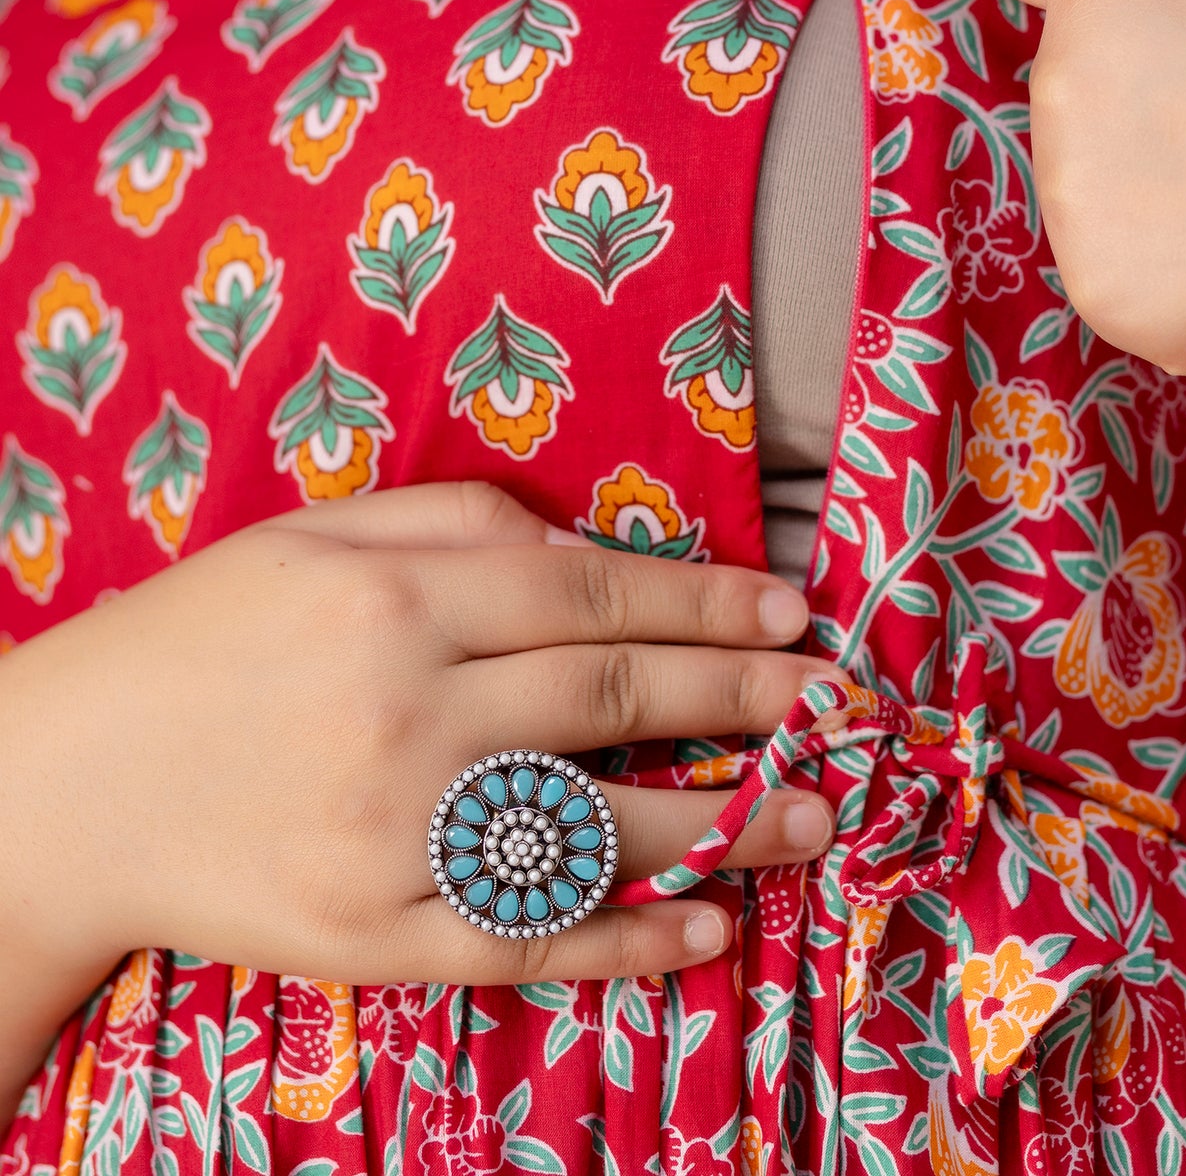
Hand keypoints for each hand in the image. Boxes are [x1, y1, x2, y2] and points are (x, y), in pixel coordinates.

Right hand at [0, 481, 831, 1081]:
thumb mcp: (314, 538)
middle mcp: (406, 716)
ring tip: (812, 813)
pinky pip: (526, 941)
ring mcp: (394, 838)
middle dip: (741, 696)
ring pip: (594, 829)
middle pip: (612, 701)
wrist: (66, 784)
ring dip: (722, 824)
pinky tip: (705, 927)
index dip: (703, 603)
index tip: (788, 610)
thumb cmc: (202, 637)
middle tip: (831, 698)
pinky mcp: (375, 939)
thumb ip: (454, 522)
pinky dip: (625, 940)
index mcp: (395, 602)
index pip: (590, 594)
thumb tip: (587, 546)